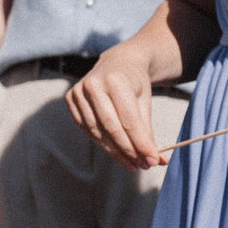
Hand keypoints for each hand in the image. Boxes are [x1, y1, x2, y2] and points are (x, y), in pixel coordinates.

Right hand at [67, 47, 165, 170]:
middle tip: (142, 165)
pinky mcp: (70, 98)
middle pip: (112, 128)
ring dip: (115, 152)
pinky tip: (115, 150)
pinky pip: (87, 129)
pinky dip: (102, 142)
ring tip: (131, 163)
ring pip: (98, 132)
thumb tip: (157, 160)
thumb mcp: (144, 102)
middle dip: (128, 151)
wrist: (117, 62)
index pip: (129, 121)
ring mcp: (79, 91)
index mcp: (116, 81)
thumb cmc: (134, 84)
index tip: (152, 160)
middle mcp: (94, 84)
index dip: (141, 144)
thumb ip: (147, 131)